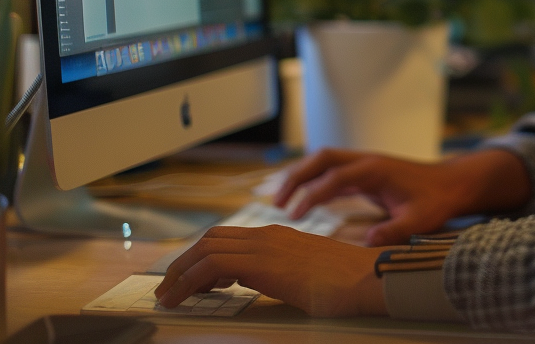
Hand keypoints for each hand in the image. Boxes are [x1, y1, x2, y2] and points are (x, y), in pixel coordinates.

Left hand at [153, 225, 389, 315]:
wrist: (366, 280)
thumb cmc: (349, 284)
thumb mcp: (312, 275)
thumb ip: (290, 273)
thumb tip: (278, 285)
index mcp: (280, 237)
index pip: (229, 238)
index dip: (204, 256)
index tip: (192, 279)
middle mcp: (268, 235)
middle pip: (211, 238)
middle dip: (184, 262)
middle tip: (170, 287)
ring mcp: (264, 245)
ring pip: (205, 249)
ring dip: (180, 272)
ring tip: (168, 295)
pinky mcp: (260, 262)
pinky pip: (210, 265)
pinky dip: (188, 281)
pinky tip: (181, 299)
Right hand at [276, 148, 531, 245]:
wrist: (451, 184)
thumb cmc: (436, 200)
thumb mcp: (419, 220)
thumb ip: (395, 230)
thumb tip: (367, 243)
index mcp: (375, 169)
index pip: (335, 178)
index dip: (313, 194)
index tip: (295, 214)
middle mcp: (366, 161)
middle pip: (321, 159)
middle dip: (296, 177)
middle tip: (276, 202)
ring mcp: (364, 164)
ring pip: (324, 161)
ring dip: (300, 176)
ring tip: (280, 200)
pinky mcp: (365, 172)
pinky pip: (332, 172)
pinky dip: (313, 182)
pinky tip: (301, 200)